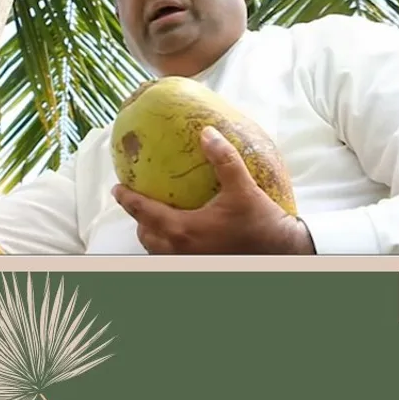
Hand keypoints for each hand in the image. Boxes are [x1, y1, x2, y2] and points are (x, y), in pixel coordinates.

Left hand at [112, 126, 315, 254]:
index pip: (144, 213)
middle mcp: (181, 250)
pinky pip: (174, 257)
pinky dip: (169, 246)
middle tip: (140, 202)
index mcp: (183, 230)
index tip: (117, 188)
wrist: (281, 252)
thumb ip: (223, 159)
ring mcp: (191, 262)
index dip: (127, 200)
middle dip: (139, 220)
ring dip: (153, 235)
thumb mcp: (243, 187)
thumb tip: (207, 133)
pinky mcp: (202, 266)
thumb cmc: (260, 223)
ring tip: (158, 219)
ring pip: (158, 251)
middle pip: (146, 236)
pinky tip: (183, 235)